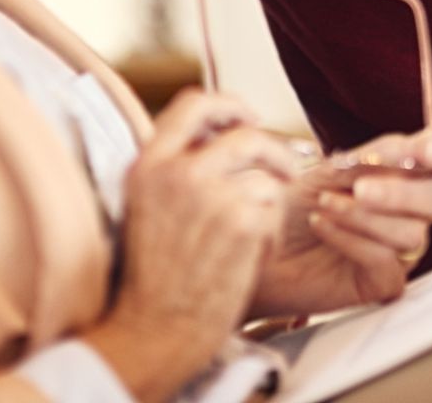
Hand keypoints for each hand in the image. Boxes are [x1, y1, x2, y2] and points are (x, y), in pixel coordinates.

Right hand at [85, 91, 296, 402]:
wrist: (155, 328)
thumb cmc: (156, 276)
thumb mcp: (147, 205)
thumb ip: (177, 167)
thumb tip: (223, 134)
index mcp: (148, 164)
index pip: (194, 103)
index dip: (230, 106)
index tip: (247, 119)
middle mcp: (177, 172)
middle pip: (246, 134)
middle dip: (274, 151)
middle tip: (284, 171)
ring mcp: (210, 194)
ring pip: (266, 176)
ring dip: (270, 203)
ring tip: (254, 233)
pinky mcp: (241, 221)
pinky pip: (274, 208)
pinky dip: (270, 233)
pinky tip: (250, 256)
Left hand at [250, 130, 431, 317]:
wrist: (256, 241)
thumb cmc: (291, 204)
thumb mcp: (333, 167)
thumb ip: (376, 157)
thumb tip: (409, 148)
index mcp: (403, 175)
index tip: (425, 151)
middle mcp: (407, 211)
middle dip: (402, 192)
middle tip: (361, 188)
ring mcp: (398, 248)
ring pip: (412, 232)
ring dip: (365, 216)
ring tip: (325, 205)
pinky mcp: (382, 280)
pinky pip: (385, 260)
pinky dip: (352, 238)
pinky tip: (324, 226)